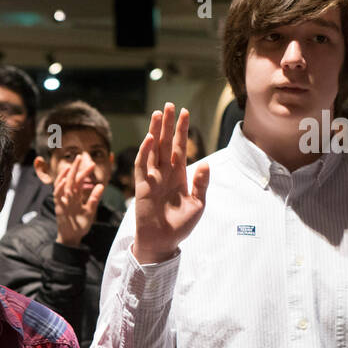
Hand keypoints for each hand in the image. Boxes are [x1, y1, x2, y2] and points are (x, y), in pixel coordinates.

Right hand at [53, 153, 103, 246]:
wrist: (72, 237)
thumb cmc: (80, 224)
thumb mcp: (90, 211)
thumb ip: (94, 198)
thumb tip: (101, 185)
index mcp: (76, 196)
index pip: (79, 181)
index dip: (84, 172)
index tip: (92, 164)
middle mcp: (68, 197)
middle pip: (70, 179)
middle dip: (75, 168)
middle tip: (80, 156)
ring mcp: (63, 201)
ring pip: (62, 185)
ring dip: (65, 176)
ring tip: (70, 166)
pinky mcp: (59, 207)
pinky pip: (57, 196)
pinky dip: (59, 188)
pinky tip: (63, 181)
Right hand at [132, 104, 209, 263]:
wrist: (163, 243)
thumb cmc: (180, 226)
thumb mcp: (197, 205)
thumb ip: (201, 184)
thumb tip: (205, 163)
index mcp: (178, 176)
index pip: (180, 148)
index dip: (182, 131)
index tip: (185, 112)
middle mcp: (165, 174)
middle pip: (166, 144)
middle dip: (168, 125)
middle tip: (170, 105)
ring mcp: (152, 179)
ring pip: (154, 150)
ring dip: (156, 132)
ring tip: (159, 114)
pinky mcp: (142, 187)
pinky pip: (142, 166)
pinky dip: (145, 152)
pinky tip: (150, 138)